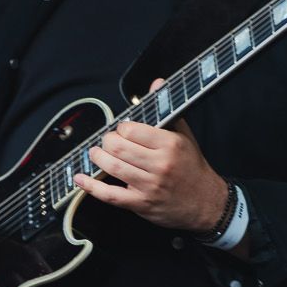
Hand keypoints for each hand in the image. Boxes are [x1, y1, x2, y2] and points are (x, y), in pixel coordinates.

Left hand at [73, 78, 228, 234]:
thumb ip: (166, 110)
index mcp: (170, 144)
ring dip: (97, 158)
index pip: (131, 129)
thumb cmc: (193, 168)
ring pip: (112, 167)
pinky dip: (91, 186)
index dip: (121, 128)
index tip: (122, 130)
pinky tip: (81, 179)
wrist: (206, 203)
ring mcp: (149, 186)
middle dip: (106, 141)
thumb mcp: (184, 136)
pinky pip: (110, 195)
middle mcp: (159, 165)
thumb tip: (157, 83)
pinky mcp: (141, 204)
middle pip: (117, 147)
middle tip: (106, 141)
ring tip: (96, 153)